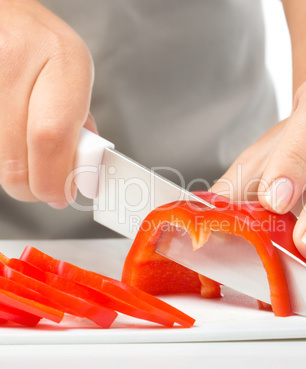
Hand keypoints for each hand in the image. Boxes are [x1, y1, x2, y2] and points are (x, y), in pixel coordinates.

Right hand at [0, 0, 94, 207]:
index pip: (51, 137)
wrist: (3, 14)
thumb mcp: (76, 79)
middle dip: (33, 186)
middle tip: (45, 185)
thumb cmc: (44, 48)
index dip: (53, 179)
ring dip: (16, 170)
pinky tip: (12, 136)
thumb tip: (79, 176)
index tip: (60, 195)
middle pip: (15, 160)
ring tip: (29, 147)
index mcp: (62, 60)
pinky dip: (2, 154)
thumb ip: (80, 128)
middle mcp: (16, 62)